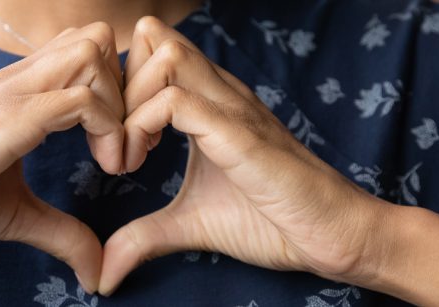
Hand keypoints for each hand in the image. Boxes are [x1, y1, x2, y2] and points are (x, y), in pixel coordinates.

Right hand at [0, 23, 124, 291]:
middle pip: (95, 39)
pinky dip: (109, 129)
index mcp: (18, 93)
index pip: (84, 53)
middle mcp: (18, 81)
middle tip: (128, 144)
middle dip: (128, 89)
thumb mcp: (15, 214)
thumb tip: (97, 269)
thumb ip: (60, 231)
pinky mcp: (7, 120)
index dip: (116, 93)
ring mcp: (11, 95)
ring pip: (92, 54)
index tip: (119, 147)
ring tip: (115, 158)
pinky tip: (104, 167)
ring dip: (121, 105)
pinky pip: (79, 98)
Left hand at [98, 17, 388, 294]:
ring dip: (127, 105)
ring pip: (162, 57)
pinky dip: (141, 128)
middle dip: (116, 88)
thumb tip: (103, 274)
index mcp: (208, 101)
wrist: (334, 235)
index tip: (115, 142)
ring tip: (128, 156)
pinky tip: (141, 164)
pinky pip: (176, 101)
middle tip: (113, 143)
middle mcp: (219, 92)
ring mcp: (231, 108)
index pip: (150, 51)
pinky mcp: (239, 133)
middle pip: (151, 39)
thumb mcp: (190, 224)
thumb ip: (143, 236)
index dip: (119, 89)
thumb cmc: (272, 221)